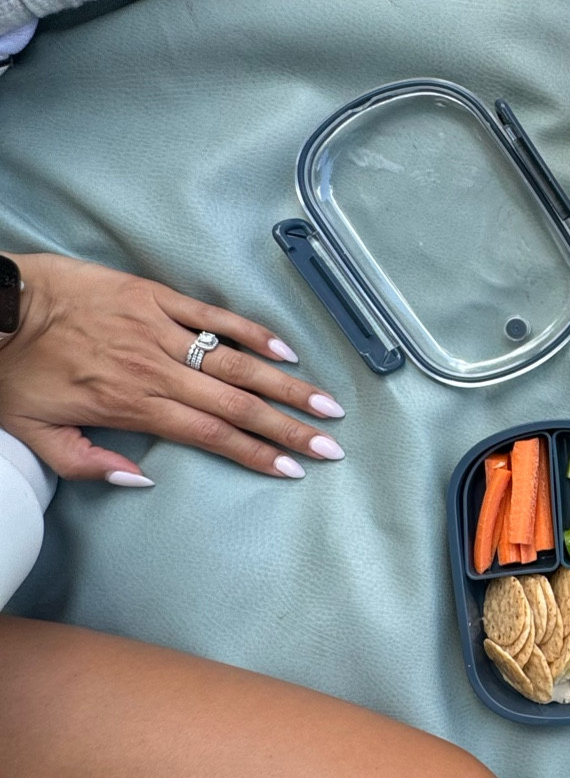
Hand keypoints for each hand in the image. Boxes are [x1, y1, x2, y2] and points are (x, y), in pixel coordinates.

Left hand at [0, 253, 347, 483]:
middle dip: (288, 428)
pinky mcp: (155, 298)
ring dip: (285, 385)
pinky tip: (285, 349)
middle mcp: (157, 370)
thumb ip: (88, 463)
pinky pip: (213, 316)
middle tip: (329, 445)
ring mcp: (160, 330)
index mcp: (133, 406)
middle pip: (236, 405)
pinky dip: (251, 332)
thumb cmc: (13, 369)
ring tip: (325, 402)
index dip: (255, 454)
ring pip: (235, 362)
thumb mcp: (35, 432)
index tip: (292, 469)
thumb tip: (140, 480)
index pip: (209, 436)